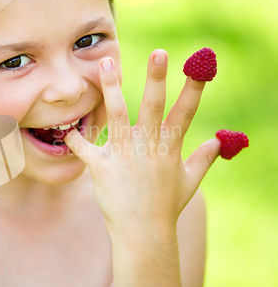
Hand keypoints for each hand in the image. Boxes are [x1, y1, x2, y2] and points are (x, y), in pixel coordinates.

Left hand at [64, 49, 219, 237]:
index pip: (185, 113)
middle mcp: (148, 147)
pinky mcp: (102, 168)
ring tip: (104, 63)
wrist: (144, 233)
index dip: (193, 89)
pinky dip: (75, 139)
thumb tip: (218, 143)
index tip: (199, 66)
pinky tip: (66, 129)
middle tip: (159, 53)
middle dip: (156, 80)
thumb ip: (203, 159)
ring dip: (111, 89)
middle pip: (152, 107)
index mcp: (170, 148)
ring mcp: (125, 156)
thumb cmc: (166, 206)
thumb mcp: (189, 182)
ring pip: (117, 116)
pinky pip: (85, 148)